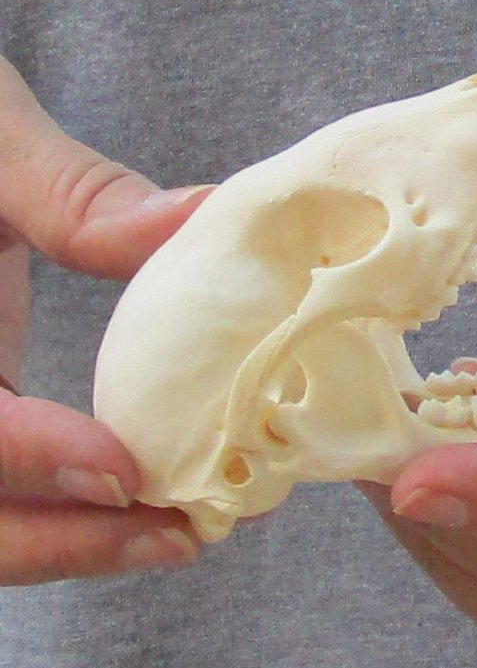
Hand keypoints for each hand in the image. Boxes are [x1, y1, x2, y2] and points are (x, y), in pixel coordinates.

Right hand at [0, 56, 211, 583]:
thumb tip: (199, 219)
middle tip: (180, 537)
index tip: (126, 473)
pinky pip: (0, 481)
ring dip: (73, 537)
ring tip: (174, 534)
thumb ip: (76, 195)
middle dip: (66, 539)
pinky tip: (134, 494)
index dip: (33, 460)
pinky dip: (63, 505)